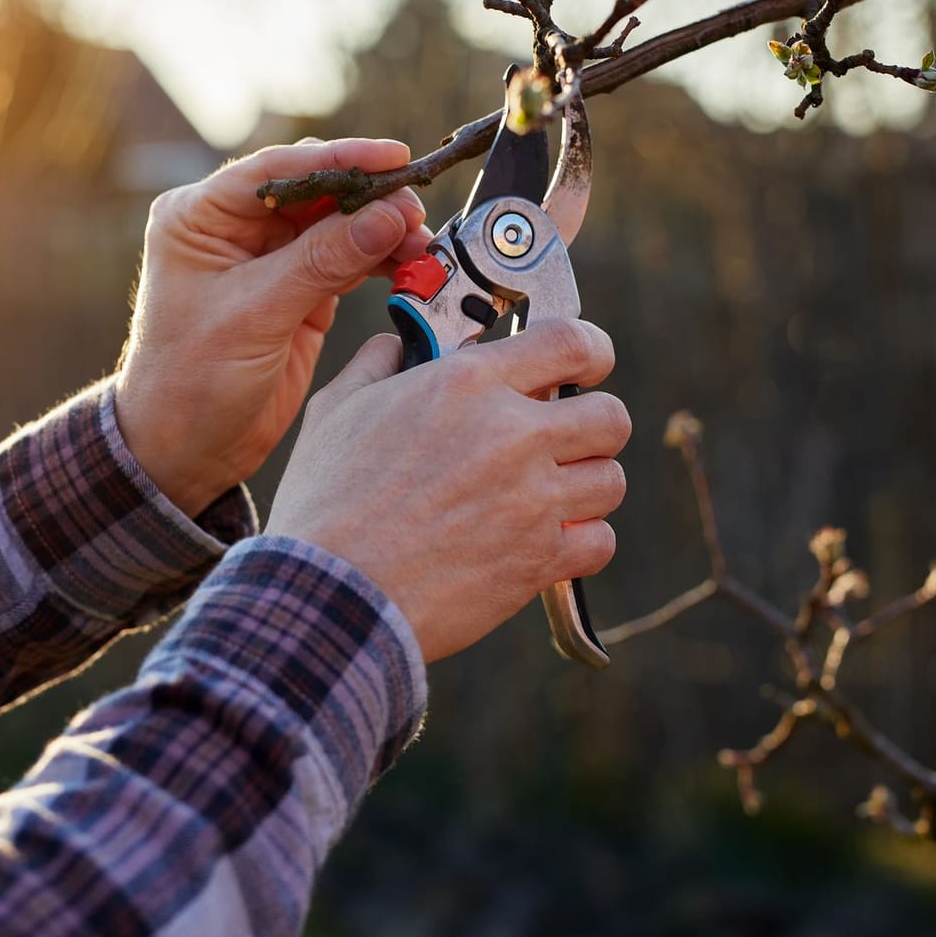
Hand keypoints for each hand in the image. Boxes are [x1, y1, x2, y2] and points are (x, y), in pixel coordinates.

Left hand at [113, 139, 430, 515]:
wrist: (184, 451)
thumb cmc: (191, 381)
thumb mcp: (254, 315)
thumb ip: (321, 262)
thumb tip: (387, 217)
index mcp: (200, 217)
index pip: (278, 170)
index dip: (340, 159)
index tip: (393, 158)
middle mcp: (235, 229)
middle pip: (317, 192)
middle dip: (369, 198)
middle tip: (415, 212)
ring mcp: (271, 260)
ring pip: (339, 226)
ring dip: (382, 232)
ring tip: (422, 244)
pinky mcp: (299, 293)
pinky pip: (349, 262)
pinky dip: (381, 262)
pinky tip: (410, 264)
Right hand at [266, 319, 630, 662]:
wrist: (329, 594)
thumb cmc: (324, 502)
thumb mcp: (336, 409)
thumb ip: (378, 363)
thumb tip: (399, 344)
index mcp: (467, 383)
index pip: (573, 342)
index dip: (592, 353)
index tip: (586, 368)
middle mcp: (511, 434)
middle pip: (611, 417)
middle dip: (592, 428)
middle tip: (560, 444)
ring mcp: (532, 499)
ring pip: (609, 481)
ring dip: (584, 488)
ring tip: (543, 499)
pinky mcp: (539, 560)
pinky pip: (600, 542)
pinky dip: (580, 544)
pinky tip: (541, 544)